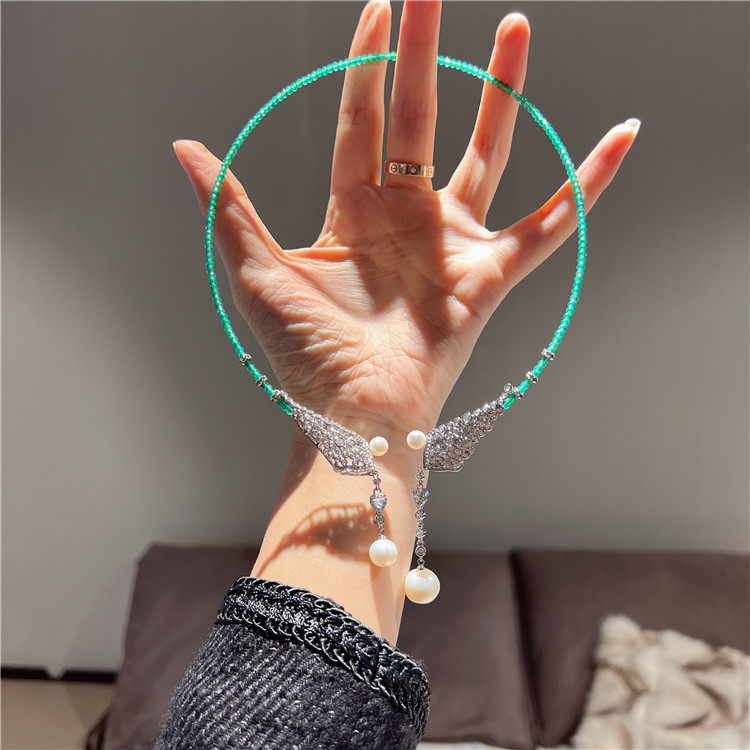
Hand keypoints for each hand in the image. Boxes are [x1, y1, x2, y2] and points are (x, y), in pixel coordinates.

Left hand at [174, 0, 637, 441]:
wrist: (352, 411)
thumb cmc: (304, 353)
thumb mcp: (257, 271)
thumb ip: (229, 206)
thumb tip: (186, 148)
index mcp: (352, 211)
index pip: (362, 119)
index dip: (368, 63)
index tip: (379, 7)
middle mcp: (405, 217)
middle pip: (420, 116)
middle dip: (426, 50)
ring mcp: (451, 242)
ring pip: (485, 151)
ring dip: (501, 91)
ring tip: (514, 27)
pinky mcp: (491, 274)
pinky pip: (551, 223)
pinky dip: (588, 185)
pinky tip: (620, 138)